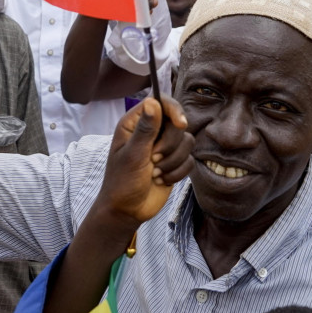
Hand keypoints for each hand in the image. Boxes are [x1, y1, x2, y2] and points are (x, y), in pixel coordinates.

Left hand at [95, 96, 193, 225]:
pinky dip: (177, 172)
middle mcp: (151, 131)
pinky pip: (189, 160)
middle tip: (153, 159)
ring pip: (186, 142)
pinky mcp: (174, 162)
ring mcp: (164, 146)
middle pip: (177, 123)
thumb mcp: (133, 155)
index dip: (173, 110)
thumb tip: (153, 102)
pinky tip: (162, 180)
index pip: (160, 102)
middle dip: (169, 145)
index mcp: (135, 123)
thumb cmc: (122, 182)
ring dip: (173, 161)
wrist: (127, 210)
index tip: (180, 124)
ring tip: (155, 173)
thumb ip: (145, 129)